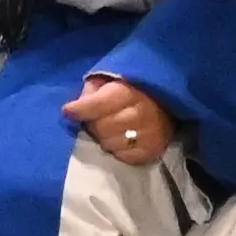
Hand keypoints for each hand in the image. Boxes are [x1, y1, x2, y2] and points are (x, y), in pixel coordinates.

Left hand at [61, 76, 175, 166]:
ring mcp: (149, 134)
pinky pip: (123, 156)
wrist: (167, 103)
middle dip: (93, 124)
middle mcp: (141, 113)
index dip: (80, 109)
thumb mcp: (111, 79)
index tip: (68, 111)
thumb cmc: (133, 88)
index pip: (99, 103)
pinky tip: (120, 140)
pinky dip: (117, 150)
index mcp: (129, 91)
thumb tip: (75, 107)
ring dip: (104, 138)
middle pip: (101, 127)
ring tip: (110, 129)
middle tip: (97, 119)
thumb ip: (92, 89)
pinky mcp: (152, 150)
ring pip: (109, 144)